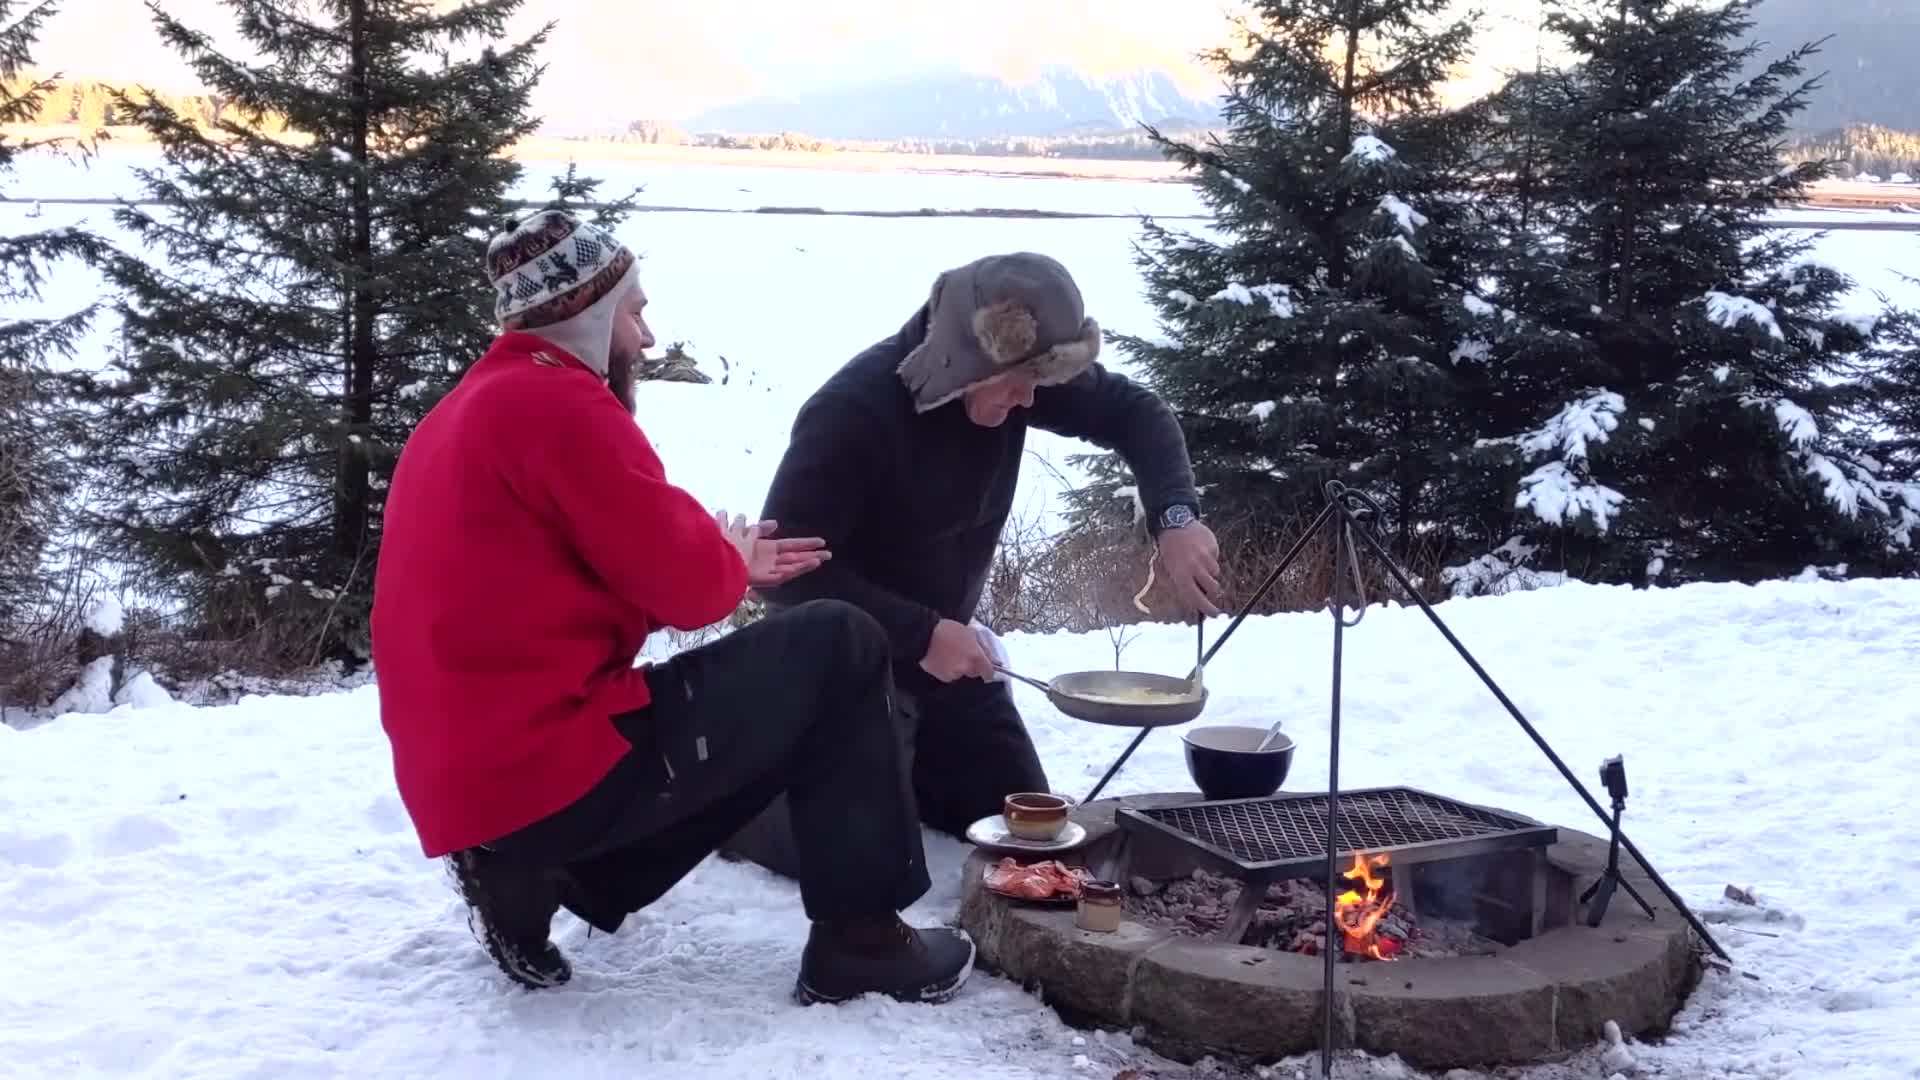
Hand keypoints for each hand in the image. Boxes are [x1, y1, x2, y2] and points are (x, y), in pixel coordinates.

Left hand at [714, 512, 830, 588]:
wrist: (713, 562)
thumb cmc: (726, 548)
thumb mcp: (745, 533)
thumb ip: (761, 528)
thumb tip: (776, 523)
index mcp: (766, 549)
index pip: (791, 545)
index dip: (805, 543)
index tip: (821, 541)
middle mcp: (769, 561)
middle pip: (795, 557)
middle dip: (812, 555)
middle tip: (830, 554)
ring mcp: (767, 570)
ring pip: (792, 566)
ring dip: (808, 563)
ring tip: (823, 559)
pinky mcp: (763, 579)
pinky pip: (784, 575)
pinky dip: (798, 569)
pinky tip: (809, 564)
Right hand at [920, 618, 995, 682]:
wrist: (925, 636)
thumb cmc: (947, 630)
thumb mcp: (970, 632)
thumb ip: (982, 647)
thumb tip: (990, 657)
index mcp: (976, 656)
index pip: (989, 672)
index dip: (989, 671)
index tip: (987, 669)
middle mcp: (966, 668)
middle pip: (974, 672)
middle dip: (972, 666)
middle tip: (964, 655)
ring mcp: (954, 674)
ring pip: (961, 674)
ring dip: (959, 667)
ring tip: (950, 655)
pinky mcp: (943, 677)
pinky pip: (950, 676)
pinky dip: (948, 670)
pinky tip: (943, 660)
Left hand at [1157, 521, 1223, 616]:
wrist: (1174, 524)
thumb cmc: (1171, 551)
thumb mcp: (1170, 569)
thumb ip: (1183, 585)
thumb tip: (1197, 601)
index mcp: (1181, 575)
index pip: (1196, 598)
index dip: (1207, 608)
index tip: (1215, 614)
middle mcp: (1194, 567)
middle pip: (1213, 588)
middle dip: (1213, 590)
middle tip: (1210, 588)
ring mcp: (1204, 556)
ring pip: (1215, 573)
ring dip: (1210, 572)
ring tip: (1199, 562)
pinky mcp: (1212, 547)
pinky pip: (1216, 558)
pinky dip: (1211, 558)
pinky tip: (1201, 550)